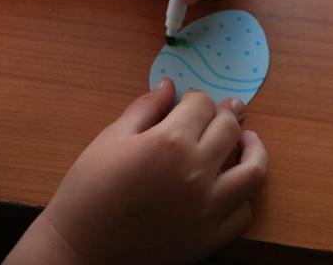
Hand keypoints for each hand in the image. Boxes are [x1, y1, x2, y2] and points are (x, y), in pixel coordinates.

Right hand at [6, 81, 267, 263]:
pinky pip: (243, 213)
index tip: (190, 102)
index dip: (196, 98)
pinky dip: (242, 196)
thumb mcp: (111, 139)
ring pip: (254, 170)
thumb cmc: (87, 191)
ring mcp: (208, 208)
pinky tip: (231, 185)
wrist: (79, 250)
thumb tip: (169, 85)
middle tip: (223, 112)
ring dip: (253, 150)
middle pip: (229, 129)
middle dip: (225, 115)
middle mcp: (197, 172)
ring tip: (247, 141)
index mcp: (170, 142)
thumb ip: (145, 108)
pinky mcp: (210, 239)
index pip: (202, 104)